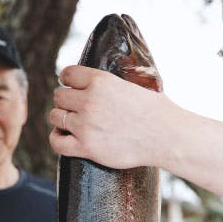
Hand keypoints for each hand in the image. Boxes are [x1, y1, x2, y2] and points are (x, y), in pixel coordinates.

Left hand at [49, 65, 173, 169]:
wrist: (167, 136)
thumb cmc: (156, 111)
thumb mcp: (132, 85)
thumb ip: (110, 84)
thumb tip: (102, 84)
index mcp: (101, 81)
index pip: (67, 74)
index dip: (68, 81)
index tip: (72, 87)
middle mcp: (89, 101)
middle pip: (59, 96)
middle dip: (66, 102)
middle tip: (76, 109)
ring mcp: (86, 125)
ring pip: (56, 117)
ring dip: (62, 119)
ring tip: (72, 123)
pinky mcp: (87, 147)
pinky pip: (57, 142)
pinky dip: (57, 139)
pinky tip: (64, 137)